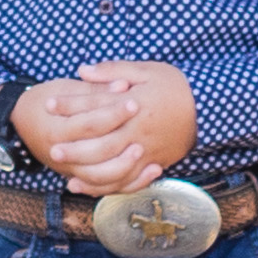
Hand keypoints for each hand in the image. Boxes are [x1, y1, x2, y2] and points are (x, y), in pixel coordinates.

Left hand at [13, 60, 199, 193]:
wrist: (208, 108)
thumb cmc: (176, 86)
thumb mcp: (146, 70)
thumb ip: (113, 70)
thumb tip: (83, 70)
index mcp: (135, 105)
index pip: (95, 106)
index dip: (70, 105)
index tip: (49, 103)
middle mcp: (138, 132)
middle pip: (101, 144)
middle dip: (75, 147)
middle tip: (51, 147)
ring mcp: (146, 152)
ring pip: (113, 168)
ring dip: (88, 173)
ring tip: (65, 173)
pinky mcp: (153, 164)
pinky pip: (127, 181)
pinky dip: (106, 187)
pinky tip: (86, 187)